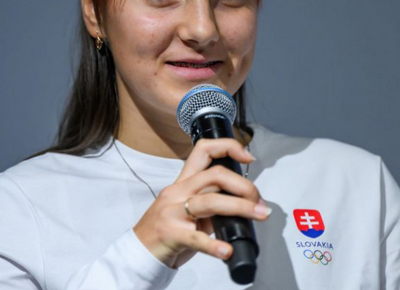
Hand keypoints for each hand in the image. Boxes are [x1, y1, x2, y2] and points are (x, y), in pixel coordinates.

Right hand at [133, 138, 270, 268]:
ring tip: (259, 215)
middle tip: (259, 201)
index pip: (204, 150)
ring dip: (240, 207)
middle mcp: (177, 191)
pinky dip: (214, 245)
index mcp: (183, 182)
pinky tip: (226, 250)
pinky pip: (196, 238)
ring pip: (210, 202)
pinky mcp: (171, 234)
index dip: (228, 147)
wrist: (140, 251)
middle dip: (243, 186)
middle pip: (214, 175)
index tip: (248, 157)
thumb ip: (212, 203)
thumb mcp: (188, 209)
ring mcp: (172, 212)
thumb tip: (244, 205)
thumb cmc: (168, 230)